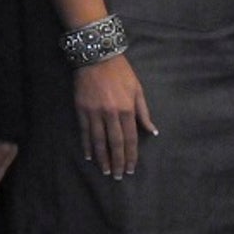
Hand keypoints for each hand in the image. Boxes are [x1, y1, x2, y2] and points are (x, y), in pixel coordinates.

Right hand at [73, 54, 156, 179]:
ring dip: (103, 158)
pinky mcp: (81, 110)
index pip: (131, 138)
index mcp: (127, 109)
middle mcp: (111, 114)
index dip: (132, 155)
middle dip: (119, 161)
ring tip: (106, 171)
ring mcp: (94, 113)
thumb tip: (153, 131)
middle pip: (116, 143)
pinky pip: (85, 132)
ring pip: (99, 141)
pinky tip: (89, 156)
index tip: (132, 168)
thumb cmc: (121, 73)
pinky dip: (87, 146)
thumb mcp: (138, 90)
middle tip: (119, 176)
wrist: (97, 57)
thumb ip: (144, 112)